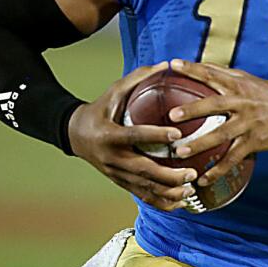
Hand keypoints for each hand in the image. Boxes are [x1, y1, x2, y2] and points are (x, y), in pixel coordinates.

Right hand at [67, 62, 199, 210]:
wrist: (75, 134)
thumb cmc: (101, 109)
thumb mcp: (114, 92)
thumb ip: (138, 79)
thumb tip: (166, 64)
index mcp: (109, 134)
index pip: (134, 136)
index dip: (155, 135)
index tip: (177, 134)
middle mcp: (112, 157)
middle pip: (143, 170)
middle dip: (169, 175)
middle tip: (192, 173)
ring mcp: (116, 173)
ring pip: (144, 187)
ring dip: (169, 192)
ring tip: (191, 190)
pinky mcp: (120, 182)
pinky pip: (142, 196)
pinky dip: (162, 201)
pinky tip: (181, 202)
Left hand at [168, 59, 267, 184]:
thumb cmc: (267, 95)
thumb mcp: (249, 80)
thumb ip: (224, 74)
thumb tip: (197, 65)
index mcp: (239, 85)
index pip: (213, 74)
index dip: (193, 69)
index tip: (174, 64)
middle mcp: (243, 103)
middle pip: (215, 105)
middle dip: (193, 110)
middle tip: (172, 116)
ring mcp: (248, 124)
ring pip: (222, 135)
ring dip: (200, 144)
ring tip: (180, 152)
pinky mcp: (253, 142)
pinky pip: (233, 158)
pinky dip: (218, 170)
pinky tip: (203, 179)